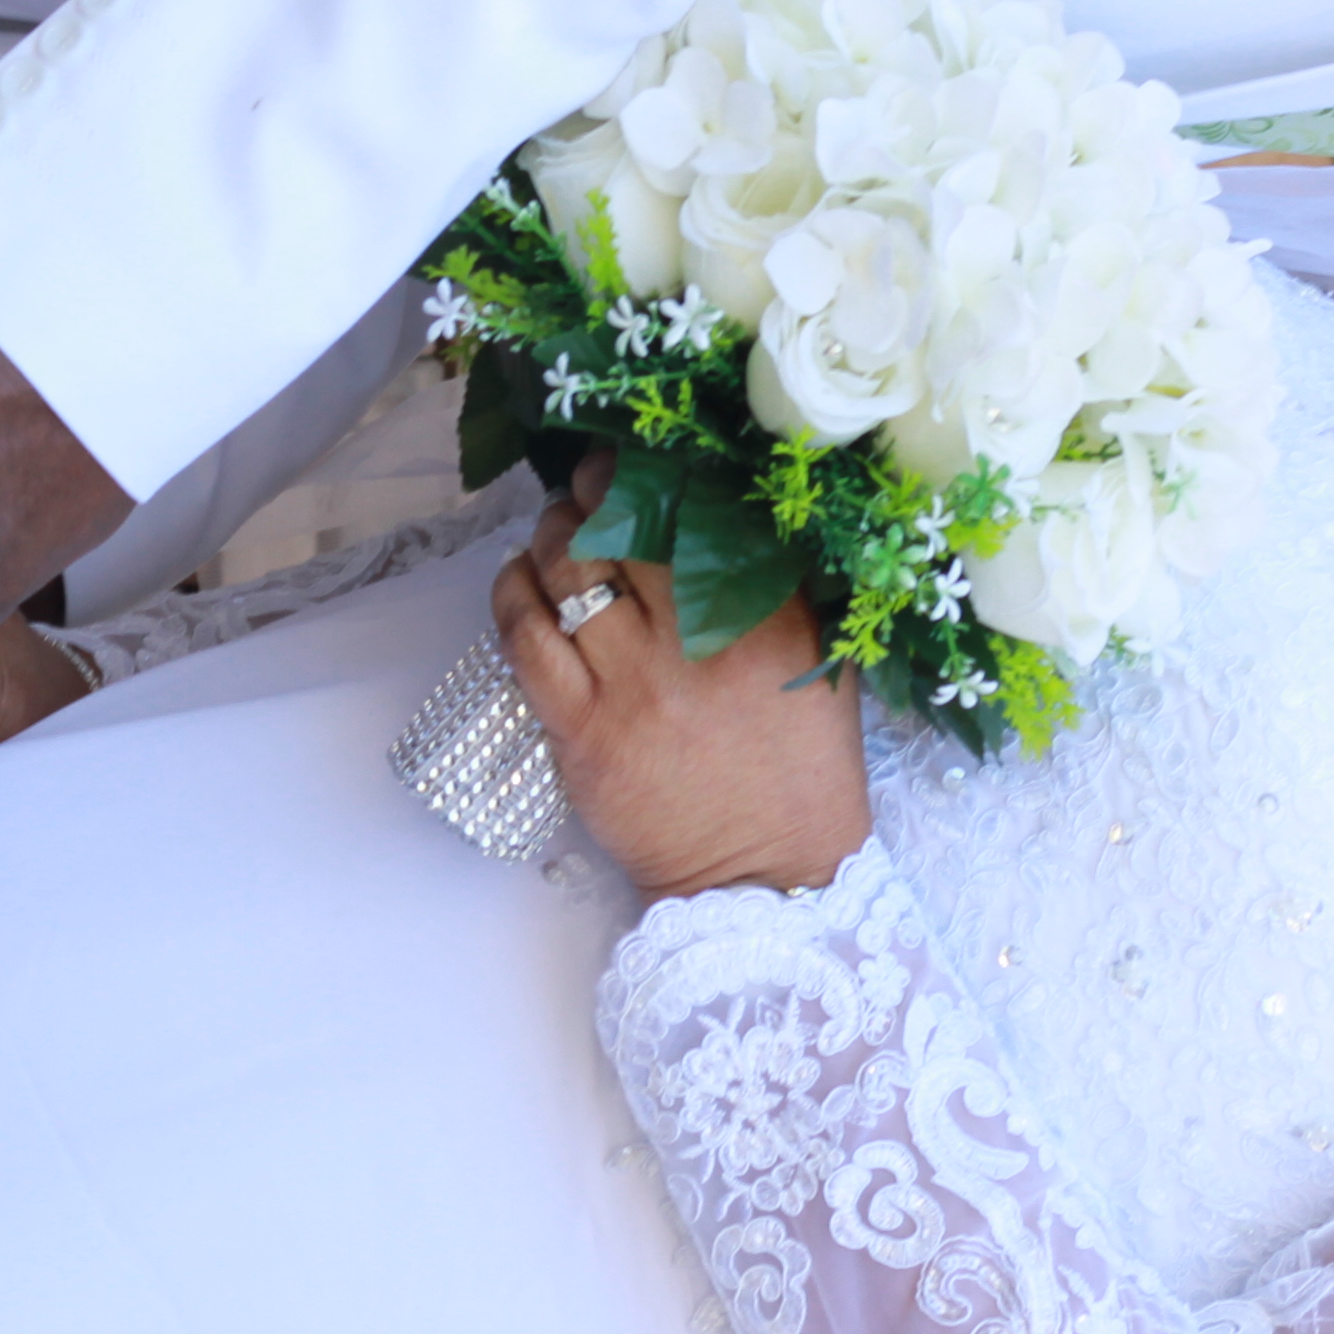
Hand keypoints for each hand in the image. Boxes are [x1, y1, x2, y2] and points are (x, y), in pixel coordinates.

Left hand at [488, 456, 870, 898]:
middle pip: (617, 529)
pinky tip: (520, 581)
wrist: (764, 877)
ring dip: (550, 535)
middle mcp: (693, 641)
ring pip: (564, 573)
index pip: (693, 511)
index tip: (632, 457)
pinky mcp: (580, 730)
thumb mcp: (819, 664)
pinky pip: (525, 639)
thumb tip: (725, 508)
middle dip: (591, 492)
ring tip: (555, 530)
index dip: (649, 470)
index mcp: (764, 618)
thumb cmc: (800, 769)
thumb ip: (780, 587)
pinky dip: (513, 595)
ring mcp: (629, 686)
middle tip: (585, 486)